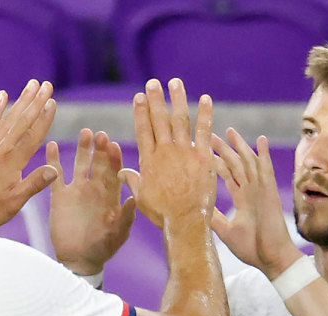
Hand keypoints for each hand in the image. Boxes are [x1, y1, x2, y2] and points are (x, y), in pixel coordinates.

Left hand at [0, 80, 58, 235]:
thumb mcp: (15, 202)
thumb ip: (34, 184)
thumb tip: (53, 170)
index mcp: (12, 161)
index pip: (33, 135)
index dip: (44, 118)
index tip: (52, 102)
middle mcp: (1, 149)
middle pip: (22, 120)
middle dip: (36, 102)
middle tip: (46, 85)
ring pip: (8, 117)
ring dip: (21, 100)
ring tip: (32, 84)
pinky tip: (2, 95)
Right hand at [47, 129, 136, 275]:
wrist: (80, 259)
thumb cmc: (103, 248)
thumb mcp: (118, 234)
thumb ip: (126, 217)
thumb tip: (135, 199)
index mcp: (110, 195)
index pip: (114, 171)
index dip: (114, 158)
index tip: (114, 145)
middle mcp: (94, 188)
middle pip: (97, 162)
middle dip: (100, 149)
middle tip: (101, 134)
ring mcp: (76, 190)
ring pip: (79, 163)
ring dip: (82, 148)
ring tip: (85, 133)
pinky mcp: (59, 196)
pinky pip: (56, 175)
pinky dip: (53, 161)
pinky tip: (51, 145)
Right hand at [119, 78, 214, 229]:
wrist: (185, 221)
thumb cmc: (162, 213)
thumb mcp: (142, 198)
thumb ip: (133, 181)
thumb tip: (121, 173)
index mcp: (149, 160)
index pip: (143, 130)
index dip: (141, 112)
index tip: (139, 96)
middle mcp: (165, 151)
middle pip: (159, 120)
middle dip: (156, 99)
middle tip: (153, 82)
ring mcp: (185, 152)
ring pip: (180, 119)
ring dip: (178, 99)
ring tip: (175, 82)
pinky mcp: (203, 156)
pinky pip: (204, 130)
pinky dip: (205, 114)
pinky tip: (206, 99)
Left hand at [211, 128, 302, 277]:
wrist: (270, 258)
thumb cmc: (251, 248)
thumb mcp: (225, 230)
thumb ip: (214, 216)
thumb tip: (196, 207)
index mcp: (242, 199)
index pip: (227, 176)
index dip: (215, 163)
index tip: (203, 151)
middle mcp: (251, 192)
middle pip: (236, 165)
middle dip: (224, 149)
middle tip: (211, 134)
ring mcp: (261, 190)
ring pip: (249, 162)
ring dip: (240, 146)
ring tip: (230, 131)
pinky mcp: (269, 192)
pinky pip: (266, 169)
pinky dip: (263, 154)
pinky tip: (260, 139)